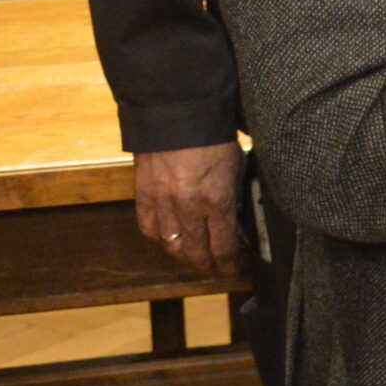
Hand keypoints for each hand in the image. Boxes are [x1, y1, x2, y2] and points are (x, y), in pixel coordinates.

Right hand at [133, 142, 244, 276]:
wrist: (177, 113)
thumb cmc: (215, 137)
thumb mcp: (237, 167)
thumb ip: (234, 197)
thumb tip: (236, 224)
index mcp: (217, 200)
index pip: (225, 248)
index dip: (233, 266)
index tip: (242, 271)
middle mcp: (187, 208)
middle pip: (198, 254)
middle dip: (212, 267)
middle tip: (223, 270)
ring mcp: (162, 203)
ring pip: (172, 247)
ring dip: (187, 257)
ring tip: (200, 259)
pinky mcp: (143, 195)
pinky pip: (150, 229)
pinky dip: (162, 240)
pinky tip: (172, 241)